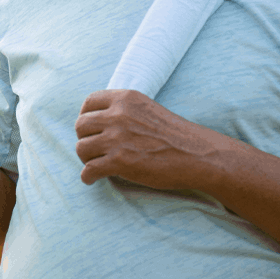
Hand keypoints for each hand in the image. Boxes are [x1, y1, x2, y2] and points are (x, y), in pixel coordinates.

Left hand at [75, 89, 218, 188]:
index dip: (86, 116)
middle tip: (94, 149)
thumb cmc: (173, 135)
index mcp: (125, 99)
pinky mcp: (120, 162)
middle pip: (81, 126)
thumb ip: (122, 110)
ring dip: (86, 158)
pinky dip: (87, 176)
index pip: (89, 102)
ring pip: (81, 148)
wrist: (198, 155)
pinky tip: (92, 179)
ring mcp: (118, 138)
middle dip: (85, 139)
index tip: (90, 128)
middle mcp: (118, 115)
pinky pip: (89, 170)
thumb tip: (95, 120)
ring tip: (95, 164)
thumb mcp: (146, 109)